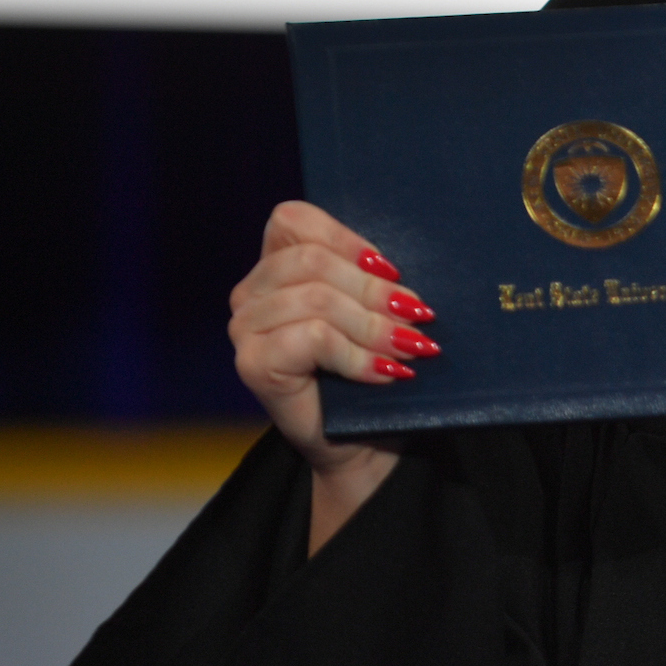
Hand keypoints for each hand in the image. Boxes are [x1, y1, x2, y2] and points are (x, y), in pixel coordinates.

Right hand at [227, 200, 435, 548]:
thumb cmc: (373, 373)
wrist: (365, 444)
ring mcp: (246, 330)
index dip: (346, 239)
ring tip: (410, 348)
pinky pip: (312, 338)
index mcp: (275, 270)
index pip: (293, 221)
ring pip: (316, 300)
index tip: (393, 271)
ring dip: (374, 326)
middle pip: (311, 261)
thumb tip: (406, 263)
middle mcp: (251, 295)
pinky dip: (357, 355)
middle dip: (374, 290)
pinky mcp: (253, 364)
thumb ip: (376, 278)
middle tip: (419, 316)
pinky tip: (385, 373)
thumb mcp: (377, 313)